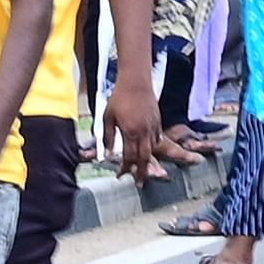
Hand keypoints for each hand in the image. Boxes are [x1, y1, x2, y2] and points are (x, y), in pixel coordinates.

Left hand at [101, 70, 161, 185]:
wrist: (136, 80)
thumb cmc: (119, 97)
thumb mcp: (108, 117)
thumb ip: (107, 137)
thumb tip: (106, 154)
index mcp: (130, 132)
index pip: (129, 157)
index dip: (125, 168)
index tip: (120, 175)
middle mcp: (144, 131)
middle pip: (145, 158)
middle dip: (142, 172)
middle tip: (140, 183)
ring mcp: (153, 126)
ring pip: (153, 149)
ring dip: (149, 161)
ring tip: (145, 169)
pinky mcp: (158, 120)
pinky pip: (158, 138)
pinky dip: (154, 146)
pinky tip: (149, 149)